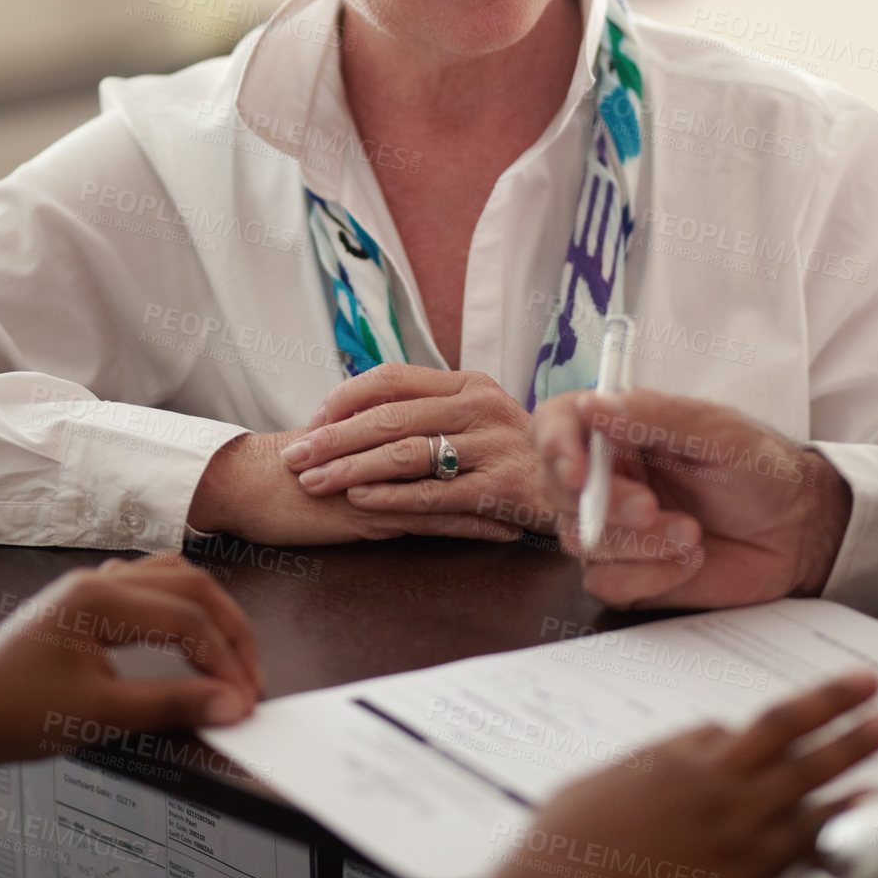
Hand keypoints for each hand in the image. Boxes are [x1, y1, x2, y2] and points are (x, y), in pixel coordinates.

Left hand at [0, 555, 262, 768]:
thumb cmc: (10, 714)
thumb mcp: (100, 715)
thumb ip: (172, 705)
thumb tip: (228, 703)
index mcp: (98, 599)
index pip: (187, 620)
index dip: (224, 662)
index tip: (244, 698)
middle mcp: (97, 581)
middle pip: (189, 587)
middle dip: (228, 632)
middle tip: (251, 676)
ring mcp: (89, 588)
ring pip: (171, 578)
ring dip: (208, 611)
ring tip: (229, 652)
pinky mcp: (84, 605)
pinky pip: (146, 586)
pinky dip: (179, 606)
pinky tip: (184, 632)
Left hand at [275, 363, 548, 539]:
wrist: (583, 487)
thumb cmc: (515, 454)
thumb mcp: (478, 418)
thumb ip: (430, 410)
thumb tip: (356, 412)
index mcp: (468, 384)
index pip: (393, 378)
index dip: (346, 398)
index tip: (313, 422)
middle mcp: (481, 407)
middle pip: (391, 417)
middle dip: (333, 438)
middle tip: (294, 456)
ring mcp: (492, 447)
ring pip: (405, 454)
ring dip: (350, 469)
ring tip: (312, 481)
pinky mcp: (501, 488)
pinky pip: (433, 494)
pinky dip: (391, 497)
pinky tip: (358, 500)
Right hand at [500, 670, 877, 877]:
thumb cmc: (563, 853)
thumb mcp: (588, 790)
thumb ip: (628, 780)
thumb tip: (638, 781)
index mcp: (666, 757)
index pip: (717, 732)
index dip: (741, 737)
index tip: (752, 742)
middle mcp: (709, 777)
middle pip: (782, 725)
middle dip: (830, 700)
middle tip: (867, 680)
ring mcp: (734, 819)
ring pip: (808, 769)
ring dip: (854, 743)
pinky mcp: (748, 866)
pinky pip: (808, 829)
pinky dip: (842, 810)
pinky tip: (869, 798)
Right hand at [534, 387, 851, 607]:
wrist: (799, 532)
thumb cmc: (761, 470)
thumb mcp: (716, 431)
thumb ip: (653, 416)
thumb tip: (591, 405)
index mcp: (619, 429)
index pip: (556, 425)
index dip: (554, 446)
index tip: (577, 471)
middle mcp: (607, 475)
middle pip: (558, 489)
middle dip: (603, 504)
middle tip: (650, 507)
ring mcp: (613, 527)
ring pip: (580, 540)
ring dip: (637, 543)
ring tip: (692, 533)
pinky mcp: (629, 572)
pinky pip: (606, 582)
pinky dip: (650, 575)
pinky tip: (690, 559)